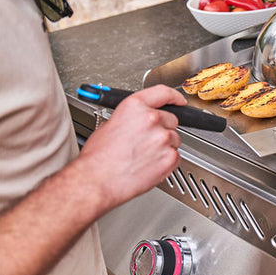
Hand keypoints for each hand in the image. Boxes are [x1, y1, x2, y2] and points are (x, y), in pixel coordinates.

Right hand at [75, 85, 185, 213]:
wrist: (97, 181)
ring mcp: (163, 138)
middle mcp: (152, 119)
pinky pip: (175, 156)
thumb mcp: (110, 124)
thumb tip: (141, 118)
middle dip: (162, 129)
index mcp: (136, 107)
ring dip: (164, 146)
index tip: (178, 101)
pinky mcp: (170, 157)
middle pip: (171, 120)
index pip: (163, 93)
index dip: (174, 97)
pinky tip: (149, 165)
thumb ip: (133, 117)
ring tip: (144, 156)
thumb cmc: (98, 157)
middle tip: (146, 142)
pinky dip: (166, 161)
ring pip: (174, 139)